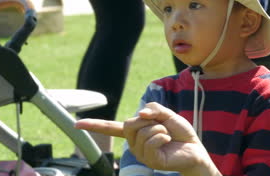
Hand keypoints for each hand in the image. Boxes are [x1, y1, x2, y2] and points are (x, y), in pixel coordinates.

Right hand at [75, 102, 220, 175]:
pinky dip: (163, 135)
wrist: (194, 148)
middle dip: (149, 119)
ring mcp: (141, 153)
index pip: (111, 128)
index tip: (76, 124)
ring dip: (160, 128)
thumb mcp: (167, 114)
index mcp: (135, 131)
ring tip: (166, 136)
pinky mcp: (150, 160)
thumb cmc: (179, 132)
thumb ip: (153, 109)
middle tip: (161, 126)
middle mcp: (134, 143)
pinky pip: (153, 139)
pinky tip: (168, 141)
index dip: (94, 125)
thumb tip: (140, 113)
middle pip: (129, 123)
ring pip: (143, 130)